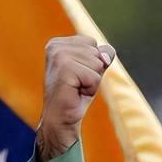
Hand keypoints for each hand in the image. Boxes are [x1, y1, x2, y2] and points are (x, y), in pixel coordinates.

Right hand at [37, 35, 115, 161]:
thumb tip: (106, 55)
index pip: (92, 43)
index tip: (78, 76)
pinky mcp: (65, 69)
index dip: (92, 63)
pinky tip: (76, 93)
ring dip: (92, 81)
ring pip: (97, 64)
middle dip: (93, 71)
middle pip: (96, 52)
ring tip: (76, 88)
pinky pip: (95, 77)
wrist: (60, 118)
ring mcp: (59, 57)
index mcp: (58, 43)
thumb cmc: (76, 94)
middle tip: (77, 84)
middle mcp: (56, 46)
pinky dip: (90, 88)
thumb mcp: (92, 70)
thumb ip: (102, 55)